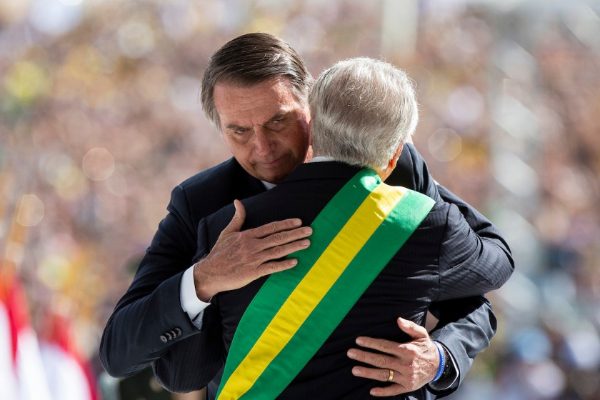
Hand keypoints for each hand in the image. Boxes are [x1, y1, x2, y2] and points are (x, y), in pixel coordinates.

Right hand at [193, 199, 311, 300]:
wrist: (210, 273)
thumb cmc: (219, 253)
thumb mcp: (227, 232)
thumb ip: (237, 218)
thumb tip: (238, 202)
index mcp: (247, 235)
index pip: (271, 227)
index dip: (286, 224)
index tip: (298, 222)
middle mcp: (252, 246)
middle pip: (278, 238)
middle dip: (295, 234)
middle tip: (310, 230)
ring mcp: (253, 259)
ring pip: (277, 251)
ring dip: (293, 247)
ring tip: (307, 243)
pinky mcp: (253, 272)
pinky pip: (271, 267)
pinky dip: (283, 265)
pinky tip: (295, 262)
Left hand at [347, 317, 438, 396]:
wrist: (440, 365)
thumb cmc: (426, 348)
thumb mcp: (421, 334)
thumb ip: (410, 327)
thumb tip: (398, 320)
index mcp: (407, 350)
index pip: (385, 346)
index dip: (371, 343)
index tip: (358, 340)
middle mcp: (406, 364)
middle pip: (381, 360)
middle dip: (364, 356)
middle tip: (350, 353)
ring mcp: (406, 377)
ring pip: (384, 375)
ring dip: (368, 373)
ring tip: (354, 370)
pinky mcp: (407, 387)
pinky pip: (393, 390)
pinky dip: (383, 392)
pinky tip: (371, 391)